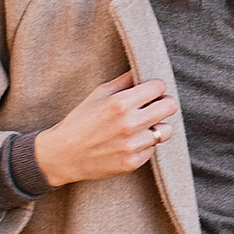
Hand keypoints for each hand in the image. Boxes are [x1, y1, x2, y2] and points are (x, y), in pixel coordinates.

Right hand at [33, 74, 175, 186]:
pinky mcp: (132, 163)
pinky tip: (130, 142)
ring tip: (142, 127)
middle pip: (170, 107)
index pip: (158, 87)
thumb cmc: (80, 121)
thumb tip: (142, 70)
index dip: (155, 87)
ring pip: (166, 131)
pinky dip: (145, 145)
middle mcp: (129, 124)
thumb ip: (123, 82)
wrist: (63, 155)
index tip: (150, 91)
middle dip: (163, 104)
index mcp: (120, 103)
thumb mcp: (98, 94)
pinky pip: (153, 149)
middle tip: (153, 107)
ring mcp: (132, 145)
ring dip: (156, 127)